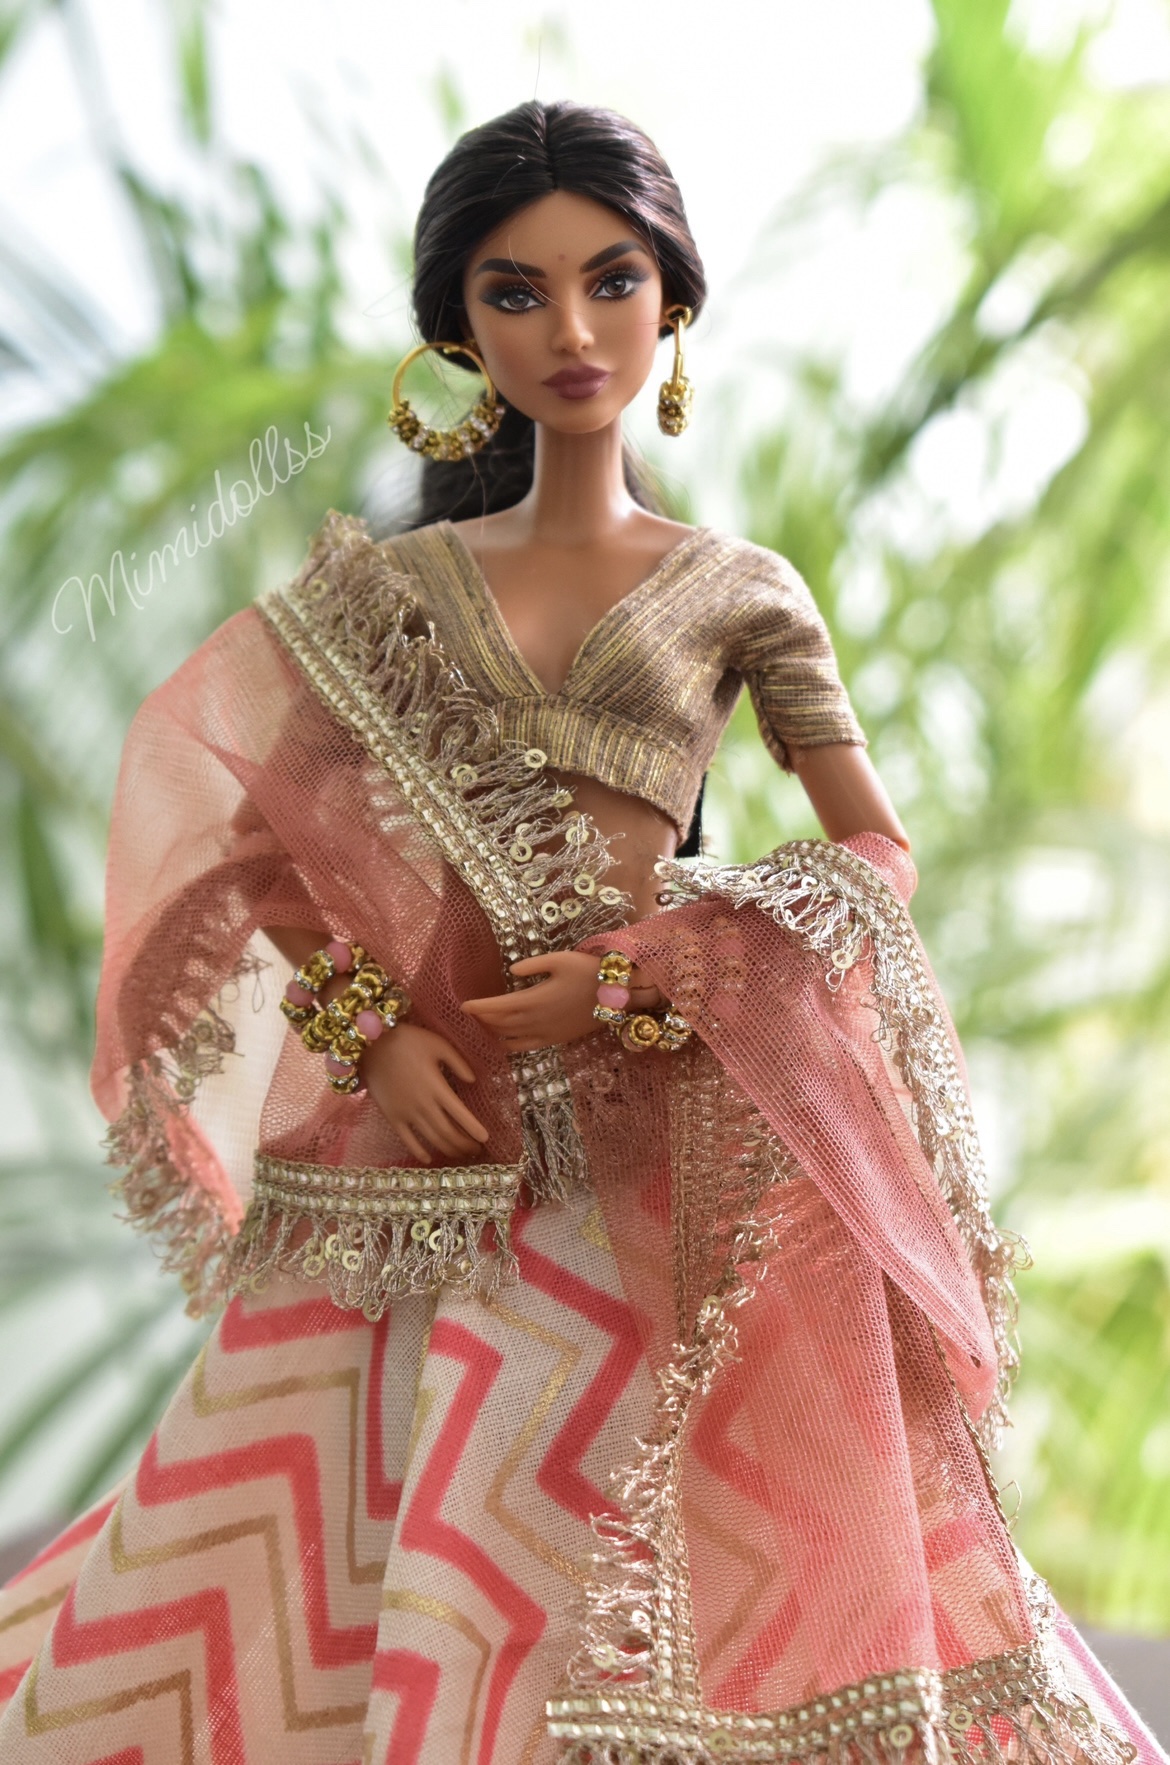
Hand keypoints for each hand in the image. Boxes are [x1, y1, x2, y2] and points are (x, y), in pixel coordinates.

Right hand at [361, 1022, 488, 1164]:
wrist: (371, 1044)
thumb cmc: (408, 1040)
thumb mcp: (438, 1044)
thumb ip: (458, 1062)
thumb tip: (473, 1081)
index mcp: (437, 1087)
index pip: (461, 1115)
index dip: (474, 1129)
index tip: (485, 1138)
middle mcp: (423, 1105)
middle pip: (448, 1133)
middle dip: (464, 1144)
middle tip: (476, 1149)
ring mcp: (406, 1113)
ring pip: (432, 1139)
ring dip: (448, 1150)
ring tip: (460, 1154)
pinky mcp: (391, 1117)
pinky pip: (407, 1141)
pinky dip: (419, 1152)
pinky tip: (429, 1158)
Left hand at [461, 951, 663, 1051]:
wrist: (616, 996)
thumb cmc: (588, 972)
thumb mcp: (559, 959)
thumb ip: (532, 966)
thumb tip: (511, 971)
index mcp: (533, 999)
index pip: (496, 1007)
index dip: (478, 1007)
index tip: (463, 1006)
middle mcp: (535, 1020)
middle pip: (499, 1023)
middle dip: (482, 1019)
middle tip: (469, 1014)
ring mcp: (545, 1033)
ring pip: (509, 1037)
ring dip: (493, 1032)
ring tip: (482, 1026)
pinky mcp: (555, 1040)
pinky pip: (526, 1047)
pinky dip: (510, 1045)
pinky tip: (503, 1043)